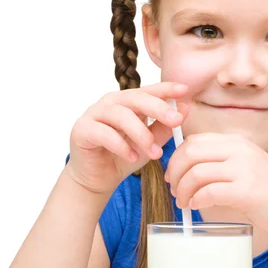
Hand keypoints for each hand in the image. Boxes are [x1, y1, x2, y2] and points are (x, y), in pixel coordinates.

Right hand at [65, 82, 189, 194]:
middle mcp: (111, 103)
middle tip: (176, 121)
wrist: (98, 179)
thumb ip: (165, 127)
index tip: (184, 89)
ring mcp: (94, 114)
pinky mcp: (82, 130)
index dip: (166, 88)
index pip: (148, 91)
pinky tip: (132, 157)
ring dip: (141, 135)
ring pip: (121, 116)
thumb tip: (185, 109)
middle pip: (136, 98)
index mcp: (128, 102)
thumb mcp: (150, 143)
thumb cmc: (124, 156)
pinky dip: (121, 146)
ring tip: (154, 153)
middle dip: (158, 108)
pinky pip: (104, 133)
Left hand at [164, 133, 267, 240]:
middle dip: (175, 172)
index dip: (177, 158)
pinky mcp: (246, 190)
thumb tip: (188, 168)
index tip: (173, 175)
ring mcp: (244, 169)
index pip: (195, 141)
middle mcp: (240, 150)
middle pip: (190, 153)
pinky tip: (196, 207)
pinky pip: (208, 192)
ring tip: (184, 203)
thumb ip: (224, 162)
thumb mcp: (248, 166)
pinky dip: (196, 200)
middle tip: (174, 190)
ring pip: (196, 173)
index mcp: (238, 142)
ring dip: (183, 190)